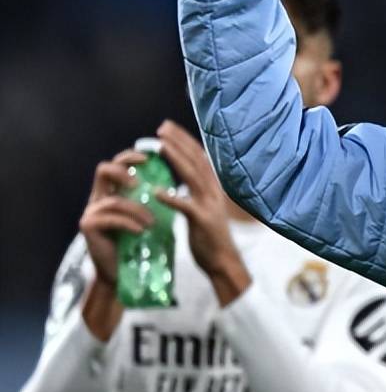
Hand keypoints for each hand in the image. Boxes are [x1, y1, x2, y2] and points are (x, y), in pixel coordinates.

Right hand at [79, 150, 154, 286]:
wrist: (125, 273)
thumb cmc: (140, 243)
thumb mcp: (150, 215)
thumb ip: (155, 197)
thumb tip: (180, 181)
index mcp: (115, 191)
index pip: (118, 163)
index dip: (130, 156)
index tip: (149, 158)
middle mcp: (100, 197)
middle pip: (103, 170)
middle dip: (122, 171)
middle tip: (138, 184)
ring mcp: (92, 211)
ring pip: (112, 199)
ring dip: (135, 210)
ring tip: (151, 223)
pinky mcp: (88, 226)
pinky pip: (109, 217)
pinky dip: (128, 223)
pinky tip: (140, 231)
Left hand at [154, 120, 250, 304]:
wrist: (223, 262)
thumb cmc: (209, 238)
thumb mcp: (203, 209)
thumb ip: (194, 194)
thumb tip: (180, 182)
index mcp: (213, 188)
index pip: (199, 157)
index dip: (184, 141)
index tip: (167, 129)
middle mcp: (213, 192)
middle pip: (196, 160)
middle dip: (179, 142)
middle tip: (161, 128)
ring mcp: (210, 205)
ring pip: (192, 176)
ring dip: (176, 159)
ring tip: (160, 147)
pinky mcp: (203, 221)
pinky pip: (185, 207)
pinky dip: (171, 198)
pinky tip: (156, 192)